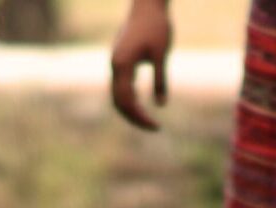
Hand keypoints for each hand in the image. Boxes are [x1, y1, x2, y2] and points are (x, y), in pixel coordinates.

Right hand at [110, 0, 171, 130]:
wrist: (147, 5)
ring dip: (130, 110)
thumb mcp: (161, 55)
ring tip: (148, 121)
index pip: (126, 100)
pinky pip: (120, 86)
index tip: (156, 126)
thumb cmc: (156, 27)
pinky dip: (129, 99)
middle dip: (134, 118)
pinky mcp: (121, 60)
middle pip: (118, 102)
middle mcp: (115, 65)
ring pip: (117, 95)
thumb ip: (160, 79)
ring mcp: (116, 63)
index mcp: (122, 64)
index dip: (139, 117)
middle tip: (154, 127)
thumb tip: (161, 104)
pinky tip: (141, 106)